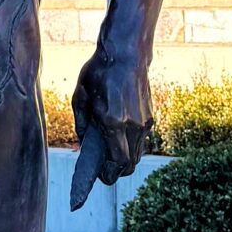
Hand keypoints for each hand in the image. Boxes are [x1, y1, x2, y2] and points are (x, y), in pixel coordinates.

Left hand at [69, 46, 150, 206]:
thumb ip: (82, 125)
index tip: (101, 177)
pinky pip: (141, 141)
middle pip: (130, 163)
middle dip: (117, 171)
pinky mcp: (150, 117)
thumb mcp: (80, 98)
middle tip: (104, 170)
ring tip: (110, 155)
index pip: (118, 162)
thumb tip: (84, 145)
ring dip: (125, 160)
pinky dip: (131, 146)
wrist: (126, 54)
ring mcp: (145, 121)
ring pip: (138, 154)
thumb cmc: (99, 73)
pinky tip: (119, 139)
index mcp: (114, 121)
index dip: (109, 175)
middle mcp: (133, 125)